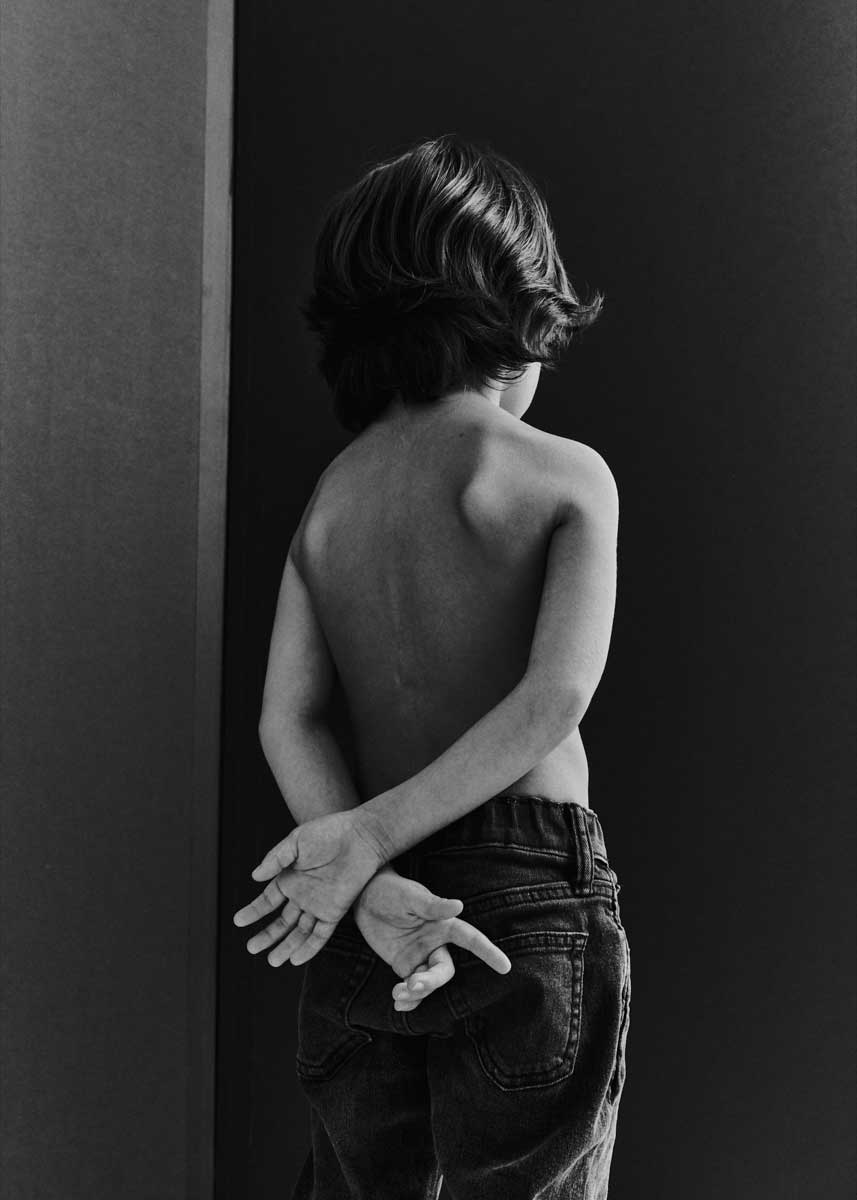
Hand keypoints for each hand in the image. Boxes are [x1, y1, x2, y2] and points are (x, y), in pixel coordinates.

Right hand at [232, 810, 385, 966]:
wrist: (360, 837)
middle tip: (251, 948)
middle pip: (282, 922)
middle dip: (267, 935)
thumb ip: (276, 858)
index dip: (254, 911)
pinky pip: (321, 934)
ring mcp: (319, 904)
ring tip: (272, 961)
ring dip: (286, 946)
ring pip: (299, 932)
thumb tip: (255, 876)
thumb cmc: (329, 833)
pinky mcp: (336, 911)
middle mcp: (303, 894)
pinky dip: (309, 948)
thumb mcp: (296, 841)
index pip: (268, 900)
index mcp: (291, 878)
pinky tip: (296, 959)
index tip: (238, 921)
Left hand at [353, 867, 511, 1009]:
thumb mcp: (410, 896)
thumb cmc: (390, 890)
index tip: (506, 967)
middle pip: (444, 971)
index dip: (489, 953)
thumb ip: (433, 905)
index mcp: (443, 924)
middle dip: (432, 982)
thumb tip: (459, 905)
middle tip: (412, 985)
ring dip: (417, 993)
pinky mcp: (403, 965)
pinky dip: (408, 999)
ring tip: (398, 994)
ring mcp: (420, 956)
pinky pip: (412, 987)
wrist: (363, 897)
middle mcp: (435, 943)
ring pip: (428, 983)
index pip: (471, 940)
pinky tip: (398, 1002)